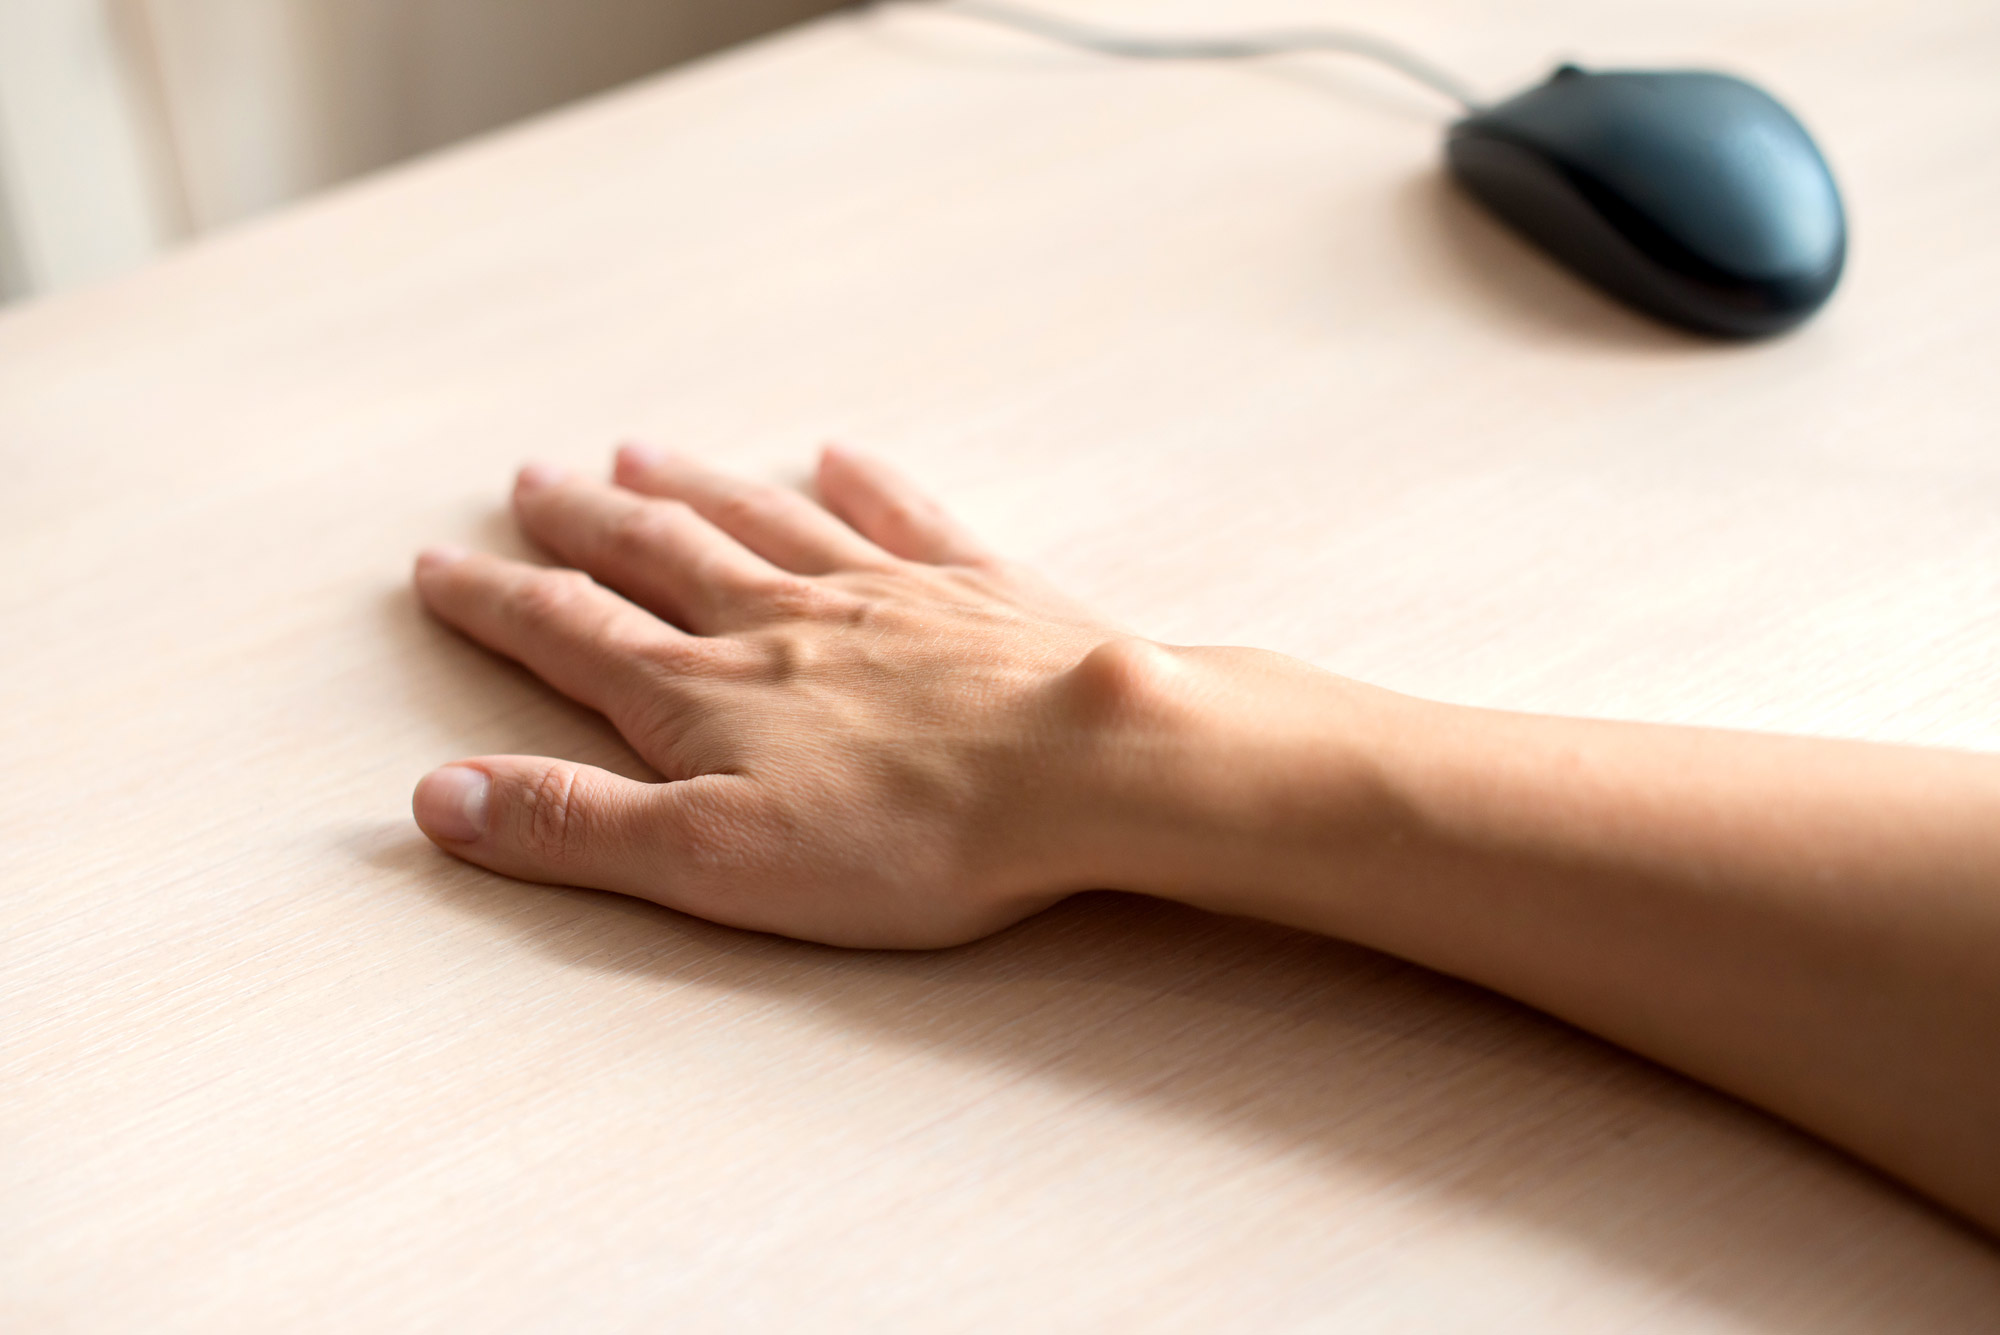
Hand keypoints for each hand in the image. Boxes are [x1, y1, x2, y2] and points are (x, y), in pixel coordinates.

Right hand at [413, 445, 1141, 946]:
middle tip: (532, 481)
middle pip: (660, 555)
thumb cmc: (911, 837)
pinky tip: (839, 454)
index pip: (573, 634)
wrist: (1087, 769)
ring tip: (639, 453)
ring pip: (763, 521)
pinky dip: (864, 482)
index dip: (497, 602)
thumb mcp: (715, 862)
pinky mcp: (978, 590)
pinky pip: (903, 515)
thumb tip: (436, 797)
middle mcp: (782, 620)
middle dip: (585, 523)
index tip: (440, 566)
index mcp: (709, 695)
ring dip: (693, 487)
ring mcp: (883, 592)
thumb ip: (576, 828)